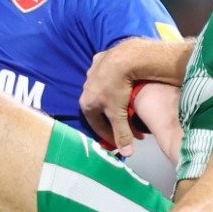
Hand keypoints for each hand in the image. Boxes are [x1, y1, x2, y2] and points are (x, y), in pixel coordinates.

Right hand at [82, 39, 159, 156]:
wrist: (123, 57)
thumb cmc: (118, 88)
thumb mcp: (119, 114)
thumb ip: (122, 133)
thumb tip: (126, 154)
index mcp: (86, 103)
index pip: (97, 125)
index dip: (109, 135)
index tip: (121, 141)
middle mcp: (85, 88)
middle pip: (99, 109)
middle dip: (112, 119)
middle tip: (127, 124)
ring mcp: (91, 72)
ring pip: (101, 90)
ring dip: (111, 100)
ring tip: (124, 104)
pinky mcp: (100, 59)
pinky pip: (105, 74)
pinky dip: (112, 82)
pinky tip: (122, 82)